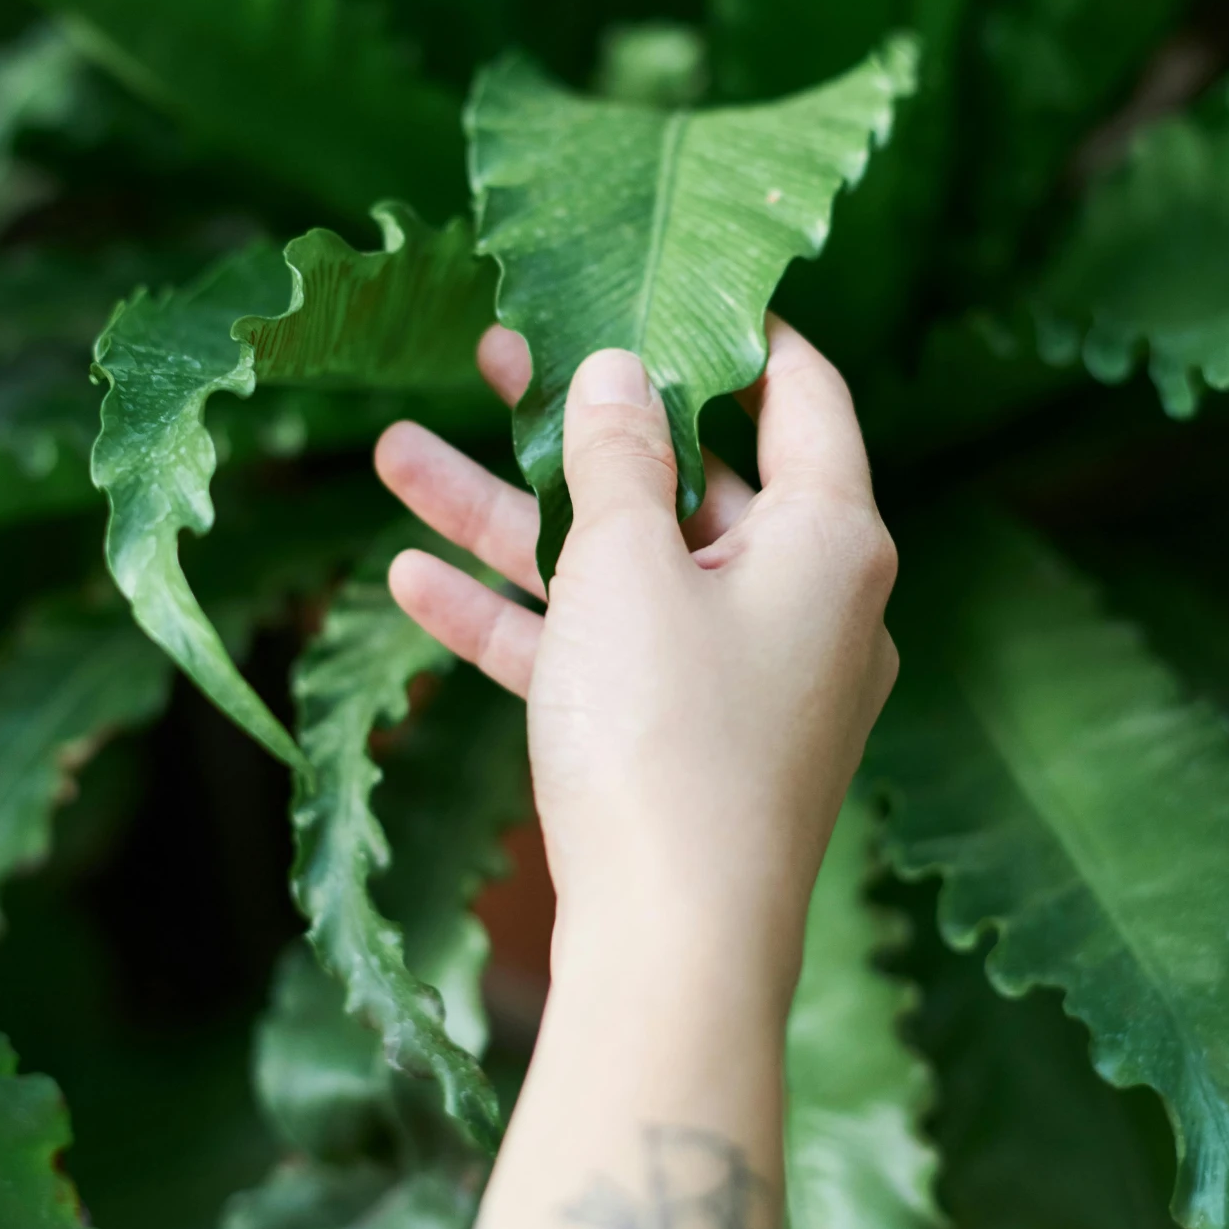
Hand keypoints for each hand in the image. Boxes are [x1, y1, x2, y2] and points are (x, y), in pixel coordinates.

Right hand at [374, 317, 898, 1015]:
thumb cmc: (669, 739)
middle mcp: (806, 599)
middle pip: (688, 479)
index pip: (801, 394)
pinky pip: (604, 653)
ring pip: (624, 568)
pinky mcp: (688, 742)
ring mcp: (746, 677)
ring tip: (398, 453)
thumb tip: (618, 369)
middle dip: (575, 425)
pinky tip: (410, 581)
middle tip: (494, 354)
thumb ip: (615, 458)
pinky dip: (523, 618)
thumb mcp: (628, 567)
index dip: (733, 328)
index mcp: (829, 539)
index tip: (663, 277)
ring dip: (513, 519)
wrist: (672, 951)